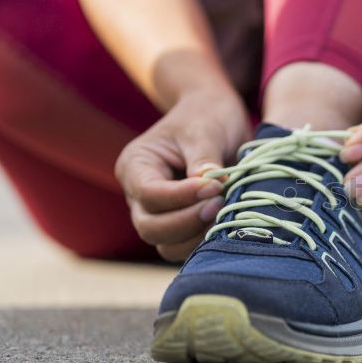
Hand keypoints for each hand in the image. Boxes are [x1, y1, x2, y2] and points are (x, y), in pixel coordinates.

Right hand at [114, 90, 249, 260]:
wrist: (213, 115)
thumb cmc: (205, 116)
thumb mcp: (204, 130)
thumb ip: (204, 160)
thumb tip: (211, 188)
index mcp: (135, 166)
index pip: (150, 195)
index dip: (182, 197)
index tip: (216, 186)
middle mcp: (138, 194)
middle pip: (150, 227)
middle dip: (188, 222)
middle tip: (221, 204)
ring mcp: (157, 213)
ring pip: (166, 245)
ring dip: (196, 237)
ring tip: (226, 213)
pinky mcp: (178, 224)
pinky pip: (184, 246)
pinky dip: (204, 242)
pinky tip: (226, 223)